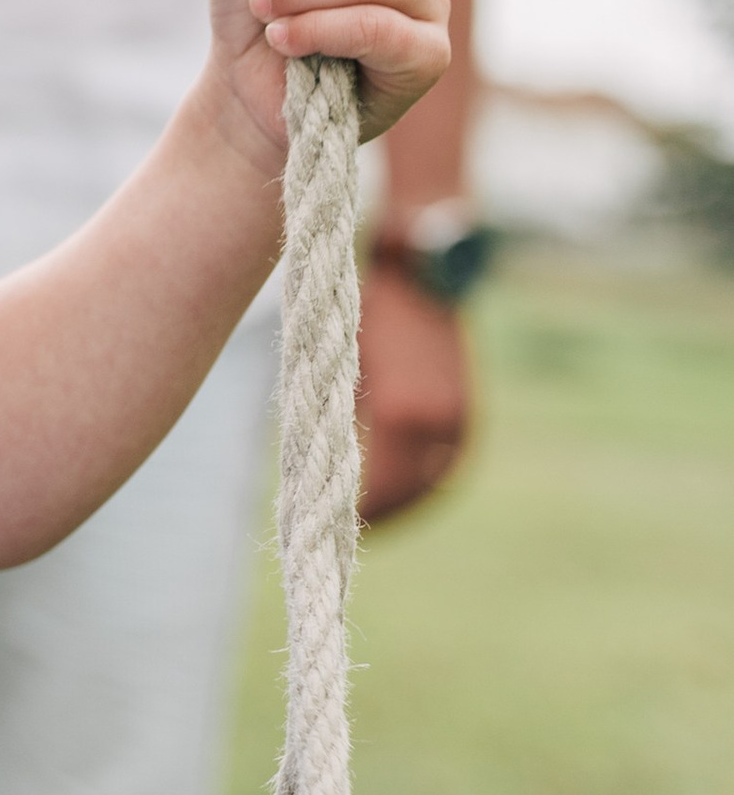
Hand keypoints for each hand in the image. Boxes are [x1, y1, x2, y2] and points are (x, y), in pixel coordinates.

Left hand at [357, 256, 471, 521]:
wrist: (422, 267)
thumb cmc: (368, 310)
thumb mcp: (342, 362)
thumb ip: (343, 414)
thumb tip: (329, 459)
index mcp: (399, 415)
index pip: (380, 487)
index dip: (360, 512)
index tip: (333, 523)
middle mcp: (435, 423)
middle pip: (409, 492)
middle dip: (383, 513)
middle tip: (352, 528)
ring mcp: (458, 418)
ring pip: (433, 483)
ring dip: (406, 502)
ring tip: (376, 515)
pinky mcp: (467, 411)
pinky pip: (447, 462)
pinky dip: (426, 481)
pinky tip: (403, 486)